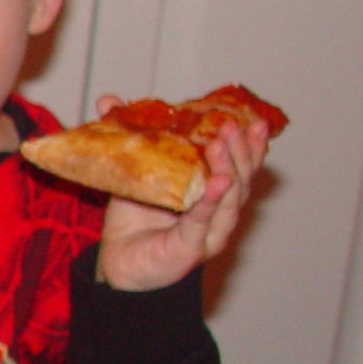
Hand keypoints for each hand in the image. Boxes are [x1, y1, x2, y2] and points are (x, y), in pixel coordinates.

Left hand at [95, 98, 271, 292]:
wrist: (117, 264)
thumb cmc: (132, 220)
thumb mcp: (133, 173)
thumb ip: (128, 138)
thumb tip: (109, 99)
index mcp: (212, 193)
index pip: (240, 167)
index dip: (251, 145)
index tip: (253, 120)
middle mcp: (218, 213)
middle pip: (241, 180)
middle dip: (240, 151)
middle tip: (232, 126)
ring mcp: (208, 233)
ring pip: (229, 200)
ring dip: (229, 169)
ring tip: (223, 145)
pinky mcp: (189, 249)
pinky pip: (202, 222)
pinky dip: (211, 202)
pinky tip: (218, 183)